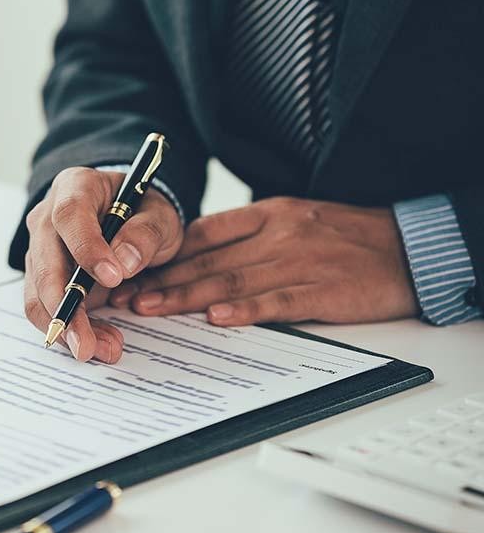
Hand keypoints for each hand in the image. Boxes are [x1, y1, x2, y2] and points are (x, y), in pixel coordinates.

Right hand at [23, 167, 182, 361]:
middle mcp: (47, 218)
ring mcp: (40, 250)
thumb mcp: (159, 215)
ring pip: (39, 294)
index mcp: (75, 188)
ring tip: (104, 348)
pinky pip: (47, 308)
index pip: (69, 216)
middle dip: (66, 307)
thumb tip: (124, 263)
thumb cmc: (142, 212)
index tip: (113, 277)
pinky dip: (71, 330)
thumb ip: (146, 233)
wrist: (130, 219)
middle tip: (89, 342)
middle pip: (44, 263)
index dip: (86, 247)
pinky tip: (98, 343)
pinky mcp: (43, 278)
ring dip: (68, 326)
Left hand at [109, 197, 418, 324]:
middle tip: (123, 297)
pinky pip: (278, 301)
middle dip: (160, 280)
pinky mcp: (323, 290)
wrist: (409, 247)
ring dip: (186, 296)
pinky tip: (217, 318)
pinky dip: (246, 310)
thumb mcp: (291, 219)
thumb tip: (193, 256)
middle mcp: (277, 235)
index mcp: (267, 214)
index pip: (202, 232)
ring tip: (151, 308)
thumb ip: (245, 235)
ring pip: (232, 279)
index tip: (129, 269)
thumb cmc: (345, 236)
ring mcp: (299, 262)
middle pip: (208, 259)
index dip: (162, 253)